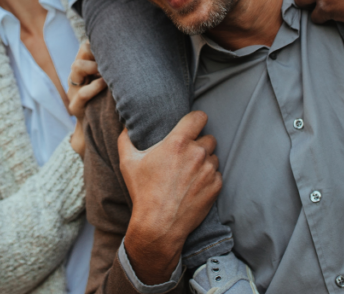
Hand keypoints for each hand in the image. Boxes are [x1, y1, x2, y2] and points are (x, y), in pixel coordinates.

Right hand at [66, 41, 105, 154]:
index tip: (113, 52)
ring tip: (106, 72)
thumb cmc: (108, 104)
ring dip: (94, 66)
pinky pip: (84, 92)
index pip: (85, 47)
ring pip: (77, 67)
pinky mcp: (75, 107)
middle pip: (82, 51)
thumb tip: (134, 54)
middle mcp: (75, 78)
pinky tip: (106, 85)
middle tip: (109, 61)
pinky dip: (96, 86)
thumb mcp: (109, 85)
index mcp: (82, 70)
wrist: (96, 133)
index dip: (98, 46)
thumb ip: (114, 71)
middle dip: (95, 53)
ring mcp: (73, 91)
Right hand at [120, 112, 220, 284]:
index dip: (197, 120)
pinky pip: (217, 174)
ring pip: (213, 157)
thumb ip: (125, 139)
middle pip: (209, 138)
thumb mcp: (128, 163)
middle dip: (200, 144)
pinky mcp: (216, 186)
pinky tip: (195, 186)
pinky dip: (209, 178)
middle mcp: (196, 153)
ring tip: (190, 173)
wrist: (159, 226)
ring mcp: (208, 170)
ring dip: (205, 161)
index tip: (192, 126)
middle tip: (187, 155)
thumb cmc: (143, 193)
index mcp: (177, 142)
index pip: (200, 117)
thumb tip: (126, 126)